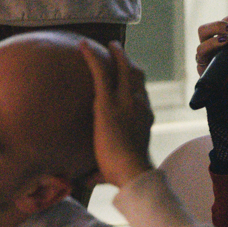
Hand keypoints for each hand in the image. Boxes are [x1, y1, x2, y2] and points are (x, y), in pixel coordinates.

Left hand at [81, 41, 154, 187]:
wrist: (131, 170)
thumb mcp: (113, 169)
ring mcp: (126, 100)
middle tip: (119, 52)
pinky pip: (101, 72)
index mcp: (144, 119)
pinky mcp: (108, 101)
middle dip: (128, 62)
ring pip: (124, 69)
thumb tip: (83, 181)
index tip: (128, 80)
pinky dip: (92, 57)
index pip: (141, 95)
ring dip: (117, 55)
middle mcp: (140, 105)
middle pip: (137, 76)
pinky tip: (83, 46)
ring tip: (109, 45)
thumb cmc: (123, 174)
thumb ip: (98, 172)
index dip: (135, 86)